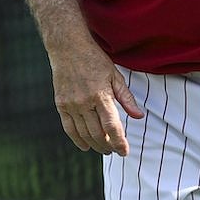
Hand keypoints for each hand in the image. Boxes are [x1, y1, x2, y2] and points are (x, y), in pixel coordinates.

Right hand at [49, 38, 144, 155]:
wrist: (68, 48)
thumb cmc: (95, 60)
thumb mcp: (115, 75)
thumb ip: (126, 98)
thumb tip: (138, 116)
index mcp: (101, 95)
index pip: (112, 126)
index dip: (119, 142)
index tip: (125, 151)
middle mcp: (84, 102)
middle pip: (98, 133)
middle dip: (108, 146)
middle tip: (115, 151)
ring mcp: (71, 105)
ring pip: (84, 134)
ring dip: (95, 145)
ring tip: (104, 149)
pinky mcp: (61, 105)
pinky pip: (69, 128)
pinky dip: (77, 140)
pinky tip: (85, 146)